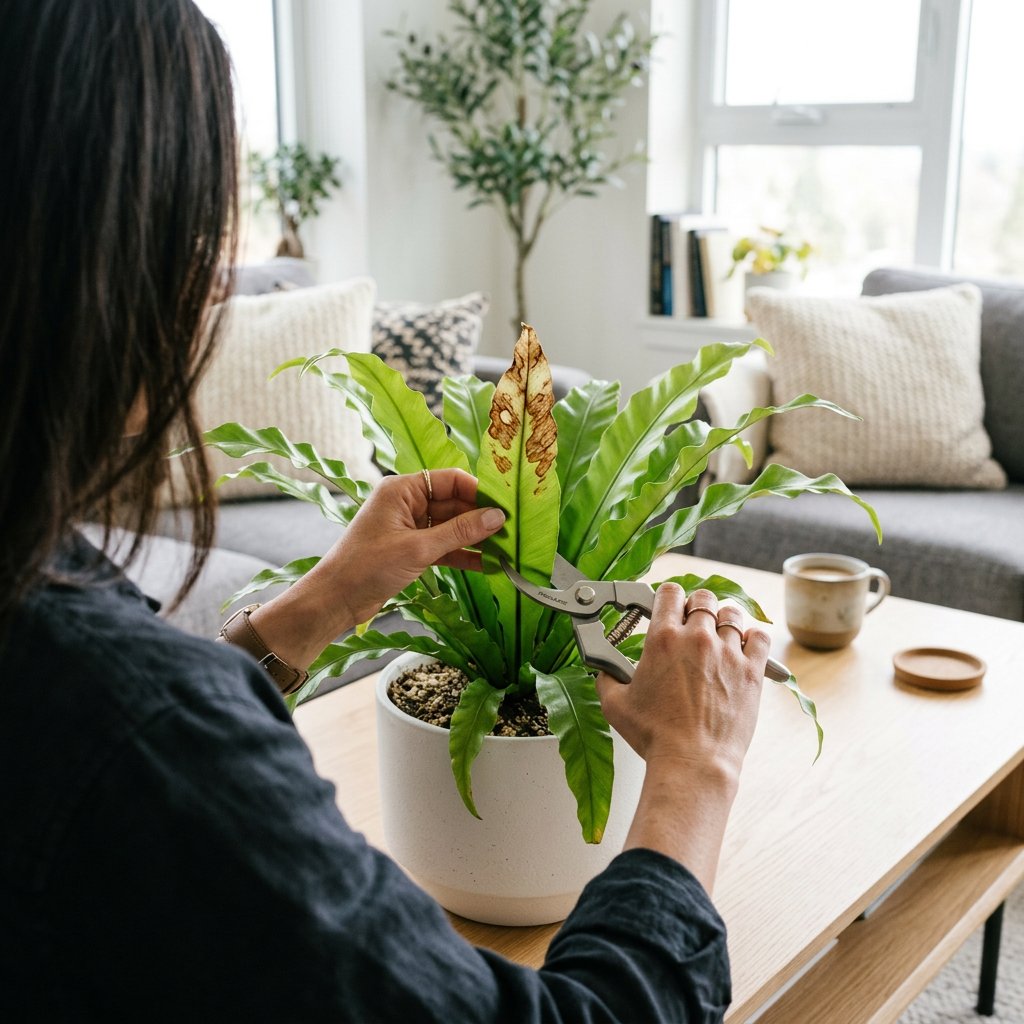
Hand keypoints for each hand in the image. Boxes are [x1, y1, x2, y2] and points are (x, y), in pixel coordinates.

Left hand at [248, 469, 504, 671]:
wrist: (335, 600)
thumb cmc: (366, 567)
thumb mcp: (418, 548)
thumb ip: (460, 532)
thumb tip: (497, 517)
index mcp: (402, 490)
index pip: (450, 480)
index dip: (479, 492)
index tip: (506, 505)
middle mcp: (406, 503)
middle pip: (453, 503)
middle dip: (481, 517)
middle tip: (513, 531)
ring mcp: (409, 527)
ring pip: (451, 527)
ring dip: (475, 538)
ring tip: (506, 548)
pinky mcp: (411, 550)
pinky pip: (444, 546)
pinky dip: (463, 554)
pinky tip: (488, 564)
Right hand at [596, 584, 770, 888]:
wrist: (692, 762)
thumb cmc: (655, 737)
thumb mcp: (614, 704)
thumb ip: (606, 677)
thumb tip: (603, 668)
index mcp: (662, 639)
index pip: (670, 593)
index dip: (669, 597)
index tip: (669, 606)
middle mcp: (697, 639)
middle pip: (703, 598)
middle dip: (696, 606)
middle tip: (692, 622)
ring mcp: (728, 653)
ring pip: (731, 614)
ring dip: (723, 620)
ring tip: (718, 634)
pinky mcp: (752, 671)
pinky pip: (759, 636)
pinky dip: (752, 637)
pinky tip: (743, 647)